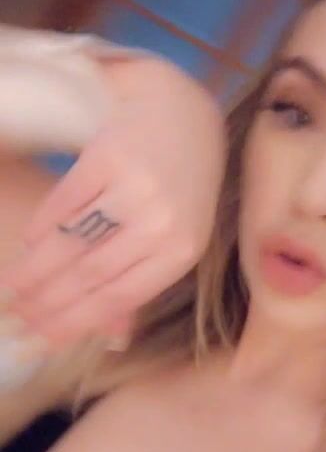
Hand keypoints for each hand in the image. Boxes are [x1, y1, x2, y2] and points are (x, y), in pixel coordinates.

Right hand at [0, 58, 224, 347]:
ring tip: (12, 288)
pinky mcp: (109, 156)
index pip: (119, 297)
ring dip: (35, 270)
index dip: (75, 322)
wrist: (181, 113)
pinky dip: (41, 227)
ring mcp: (136, 188)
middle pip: (90, 273)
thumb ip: (145, 281)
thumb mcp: (178, 235)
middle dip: (47, 301)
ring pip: (71, 242)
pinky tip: (28, 244)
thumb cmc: (179, 183)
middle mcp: (162, 222)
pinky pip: (63, 203)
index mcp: (181, 251)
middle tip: (17, 316)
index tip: (41, 338)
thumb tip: (112, 337)